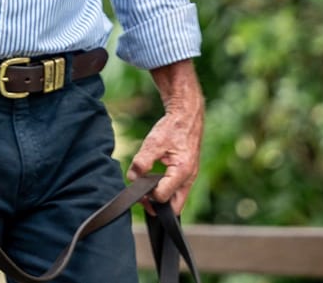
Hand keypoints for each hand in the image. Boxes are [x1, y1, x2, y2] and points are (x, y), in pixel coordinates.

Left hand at [127, 59, 203, 211]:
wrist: (187, 115)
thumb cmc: (172, 127)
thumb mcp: (153, 142)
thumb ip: (142, 162)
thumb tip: (132, 178)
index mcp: (182, 172)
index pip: (163, 197)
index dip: (148, 196)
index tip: (138, 188)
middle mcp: (189, 178)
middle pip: (175, 207)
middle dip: (158, 206)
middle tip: (142, 198)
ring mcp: (190, 177)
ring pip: (177, 199)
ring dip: (161, 197)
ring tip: (146, 189)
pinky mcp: (188, 173)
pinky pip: (177, 189)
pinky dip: (166, 190)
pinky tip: (154, 182)